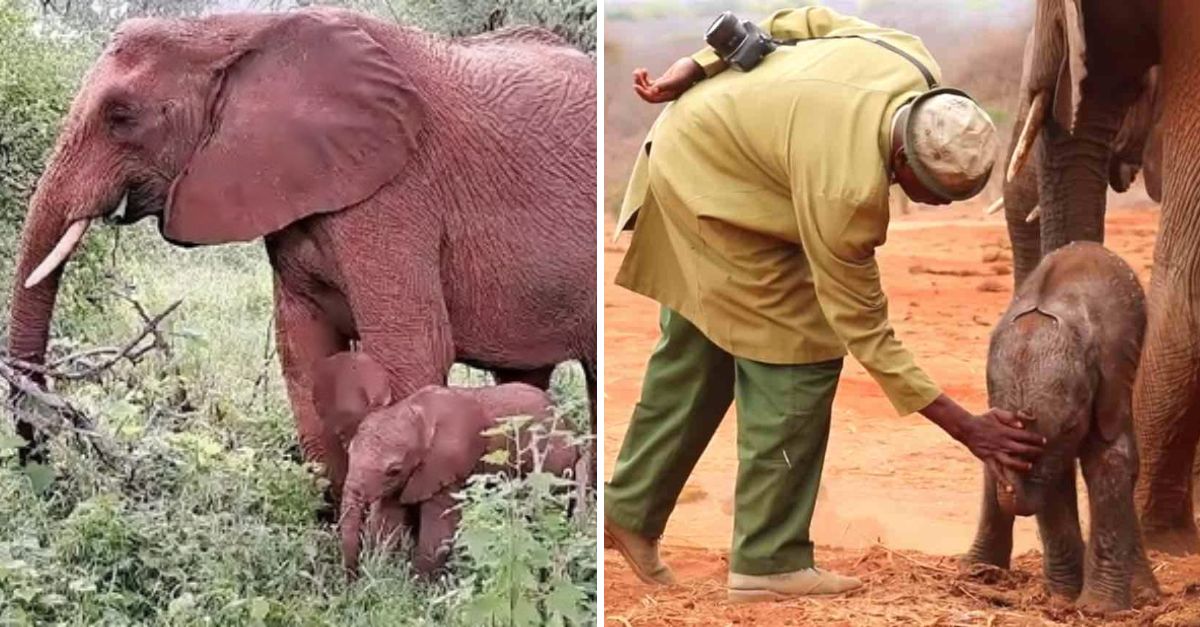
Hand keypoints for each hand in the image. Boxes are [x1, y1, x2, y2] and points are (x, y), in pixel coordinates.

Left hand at [632, 58, 704, 102]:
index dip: (642, 93)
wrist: (696, 66)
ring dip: (640, 80)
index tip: (636, 85)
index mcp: (668, 96)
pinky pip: (649, 83)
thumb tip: (654, 90)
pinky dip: (644, 77)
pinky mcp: (663, 81)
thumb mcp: (678, 78)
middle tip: (636, 73)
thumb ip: (667, 84)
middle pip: (647, 93)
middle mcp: (665, 94)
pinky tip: (643, 70)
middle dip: (640, 84)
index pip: (651, 98)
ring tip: (637, 71)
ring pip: (647, 87)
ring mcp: (663, 88)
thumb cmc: (688, 72)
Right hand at [919, 395, 1043, 483]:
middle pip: (1022, 449)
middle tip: (1042, 453)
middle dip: (1035, 451)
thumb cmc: (983, 419)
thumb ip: (1009, 417)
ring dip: (1022, 465)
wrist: (966, 428)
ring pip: (1012, 462)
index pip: (1025, 436)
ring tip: (1030, 466)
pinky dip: (1003, 481)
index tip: (1044, 441)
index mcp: (1005, 432)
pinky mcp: (988, 460)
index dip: (1036, 439)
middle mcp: (1002, 443)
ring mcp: (995, 453)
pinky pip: (996, 472)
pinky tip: (1010, 490)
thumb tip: (1022, 425)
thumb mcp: (996, 412)